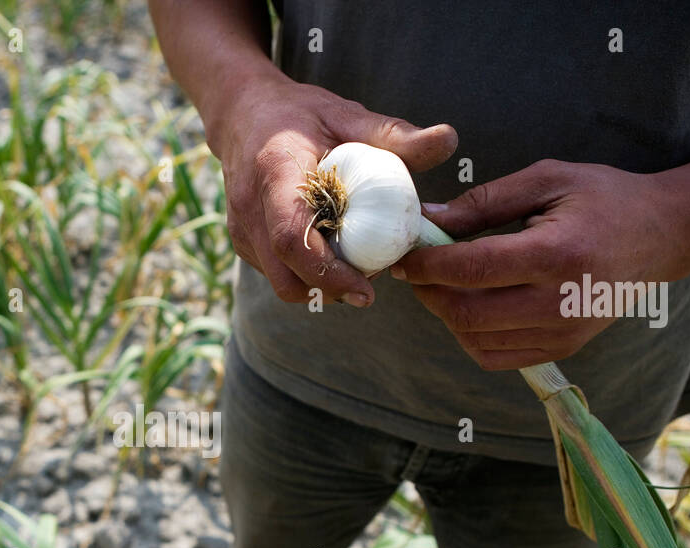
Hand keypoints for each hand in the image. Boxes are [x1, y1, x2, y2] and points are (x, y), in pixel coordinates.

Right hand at [208, 75, 456, 306]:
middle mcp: (249, 207)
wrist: (244, 115)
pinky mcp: (242, 243)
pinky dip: (305, 274)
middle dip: (330, 289)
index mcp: (275, 171)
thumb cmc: (301, 115)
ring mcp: (240, 230)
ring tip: (353, 266)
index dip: (328, 272)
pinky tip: (330, 252)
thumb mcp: (347, 115)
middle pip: (285, 275)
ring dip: (319, 285)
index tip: (366, 290)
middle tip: (370, 284)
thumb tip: (449, 140)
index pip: (291, 237)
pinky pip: (276, 274)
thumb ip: (395, 134)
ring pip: (281, 281)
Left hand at [392, 159, 689, 369]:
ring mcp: (562, 332)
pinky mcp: (562, 348)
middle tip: (417, 270)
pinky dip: (469, 335)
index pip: (472, 268)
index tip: (405, 254)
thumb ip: (484, 202)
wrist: (663, 236)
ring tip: (442, 283)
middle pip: (466, 312)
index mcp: (557, 254)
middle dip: (429, 292)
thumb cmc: (604, 198)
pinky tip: (469, 304)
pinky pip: (494, 356)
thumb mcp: (547, 180)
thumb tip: (428, 219)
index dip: (428, 265)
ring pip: (475, 338)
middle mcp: (560, 302)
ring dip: (446, 313)